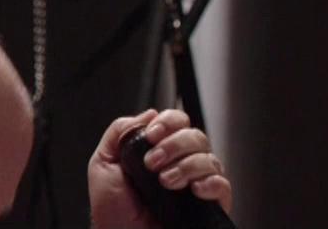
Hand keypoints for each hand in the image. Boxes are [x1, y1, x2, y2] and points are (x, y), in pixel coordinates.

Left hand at [87, 108, 232, 228]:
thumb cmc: (113, 212)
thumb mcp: (103, 165)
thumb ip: (120, 133)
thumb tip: (148, 114)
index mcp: (158, 152)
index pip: (176, 122)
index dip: (168, 122)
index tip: (152, 134)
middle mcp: (180, 165)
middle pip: (195, 136)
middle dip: (174, 145)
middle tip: (153, 163)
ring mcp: (196, 185)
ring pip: (209, 158)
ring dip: (186, 166)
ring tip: (166, 182)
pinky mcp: (208, 207)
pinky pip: (223, 185)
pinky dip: (211, 183)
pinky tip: (194, 190)